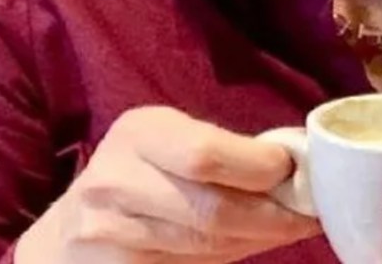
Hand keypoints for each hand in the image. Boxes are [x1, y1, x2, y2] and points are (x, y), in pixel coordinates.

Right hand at [15, 105, 320, 262]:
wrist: (74, 225)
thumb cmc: (143, 169)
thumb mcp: (170, 137)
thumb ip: (221, 147)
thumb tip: (298, 162)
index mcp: (139, 131)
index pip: (205, 155)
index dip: (258, 168)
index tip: (294, 171)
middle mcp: (116, 180)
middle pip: (209, 210)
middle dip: (269, 217)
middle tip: (306, 214)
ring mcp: (108, 233)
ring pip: (204, 247)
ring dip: (257, 240)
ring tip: (287, 228)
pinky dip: (230, 258)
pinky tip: (251, 244)